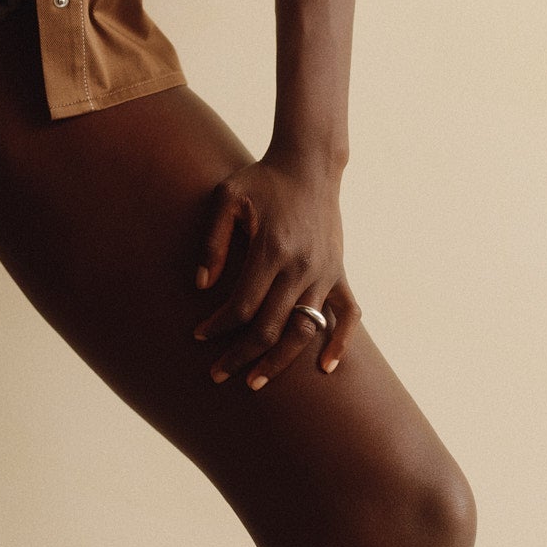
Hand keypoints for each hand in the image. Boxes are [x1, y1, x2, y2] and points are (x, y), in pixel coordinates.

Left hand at [191, 153, 360, 388]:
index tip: (199, 336)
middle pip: (270, 326)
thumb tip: (201, 285)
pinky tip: (326, 367)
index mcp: (272, 249)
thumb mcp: (227, 196)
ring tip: (255, 381)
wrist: (309, 166)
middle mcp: (301, 267)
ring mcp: (325, 272)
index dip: (219, 326)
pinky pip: (347, 315)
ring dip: (280, 360)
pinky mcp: (338, 272)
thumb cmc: (262, 180)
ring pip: (304, 330)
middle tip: (217, 375)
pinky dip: (340, 343)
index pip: (243, 305)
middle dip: (241, 355)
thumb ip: (213, 241)